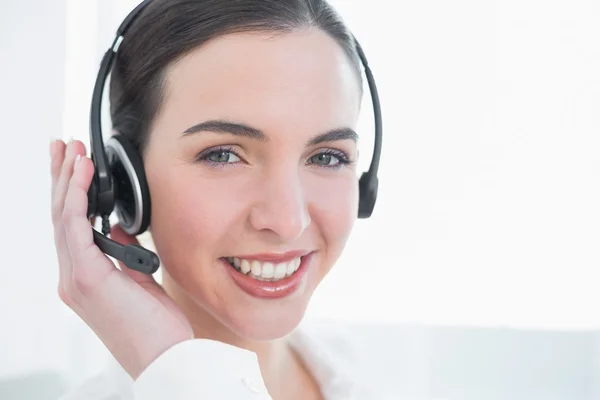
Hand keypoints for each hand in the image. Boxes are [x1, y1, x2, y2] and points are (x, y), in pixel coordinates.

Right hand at [50, 139, 192, 378]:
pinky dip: (77, 198)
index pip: (70, 225)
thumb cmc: (155, 325)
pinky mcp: (87, 279)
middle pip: (60, 216)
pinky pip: (76, 228)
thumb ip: (122, 252)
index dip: (69, 192)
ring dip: (67, 180)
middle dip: (61, 177)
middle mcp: (73, 277)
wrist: (165, 356)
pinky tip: (81, 174)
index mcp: (84, 277)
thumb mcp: (138, 278)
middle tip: (63, 146)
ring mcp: (75, 279)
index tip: (74, 165)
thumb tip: (117, 227)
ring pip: (63, 217)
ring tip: (71, 150)